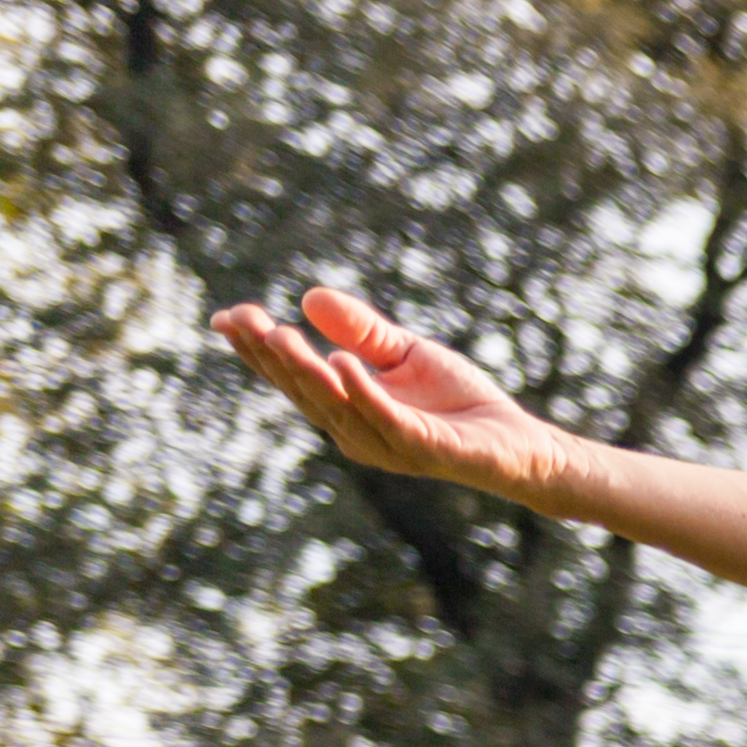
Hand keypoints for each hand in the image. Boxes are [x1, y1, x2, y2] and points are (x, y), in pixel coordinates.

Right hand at [209, 287, 583, 503]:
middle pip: (305, 391)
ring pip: (336, 406)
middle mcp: (358, 431)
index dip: (258, 351)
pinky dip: (363, 393)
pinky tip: (342, 363)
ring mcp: (389, 444)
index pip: (293, 378)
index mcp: (347, 408)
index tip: (227, 318)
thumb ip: (361, 331)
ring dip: (306, 370)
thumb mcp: (404, 354)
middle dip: (271, 356)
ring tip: (281, 334)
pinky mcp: (425, 449)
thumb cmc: (459, 402)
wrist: (519, 442)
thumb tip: (308, 297)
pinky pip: (388, 421)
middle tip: (245, 320)